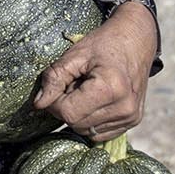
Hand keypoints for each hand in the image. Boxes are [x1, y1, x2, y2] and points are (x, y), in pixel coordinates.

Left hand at [32, 0, 157, 142]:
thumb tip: (38, 104)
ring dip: (78, 113)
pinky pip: (99, 133)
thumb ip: (54, 78)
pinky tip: (95, 100)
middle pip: (76, 123)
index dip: (54, 102)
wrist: (136, 40)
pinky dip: (90, 119)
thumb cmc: (104, 43)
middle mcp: (124, 108)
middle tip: (73, 84)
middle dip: (66, 106)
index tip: (55, 87)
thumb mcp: (75, 54)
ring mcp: (130, 117)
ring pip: (85, 130)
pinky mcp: (132, 121)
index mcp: (111, 88)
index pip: (68, 113)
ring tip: (86, 90)